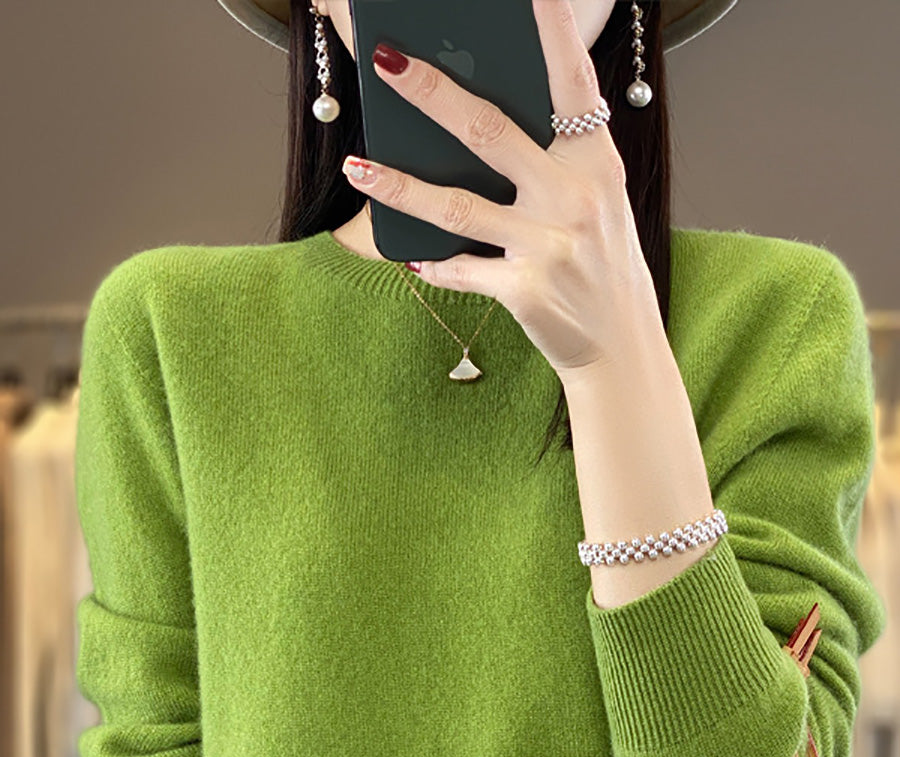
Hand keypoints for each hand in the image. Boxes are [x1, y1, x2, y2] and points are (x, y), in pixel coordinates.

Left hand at [341, 0, 662, 382]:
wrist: (620, 346)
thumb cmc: (600, 264)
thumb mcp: (595, 202)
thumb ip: (552, 161)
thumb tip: (473, 123)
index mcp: (595, 163)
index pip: (571, 82)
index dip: (551, 29)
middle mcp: (574, 197)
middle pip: (488, 131)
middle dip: (431, 92)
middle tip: (386, 62)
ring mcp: (549, 245)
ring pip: (455, 206)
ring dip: (397, 186)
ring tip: (356, 167)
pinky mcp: (525, 291)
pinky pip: (459, 268)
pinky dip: (431, 262)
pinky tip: (408, 254)